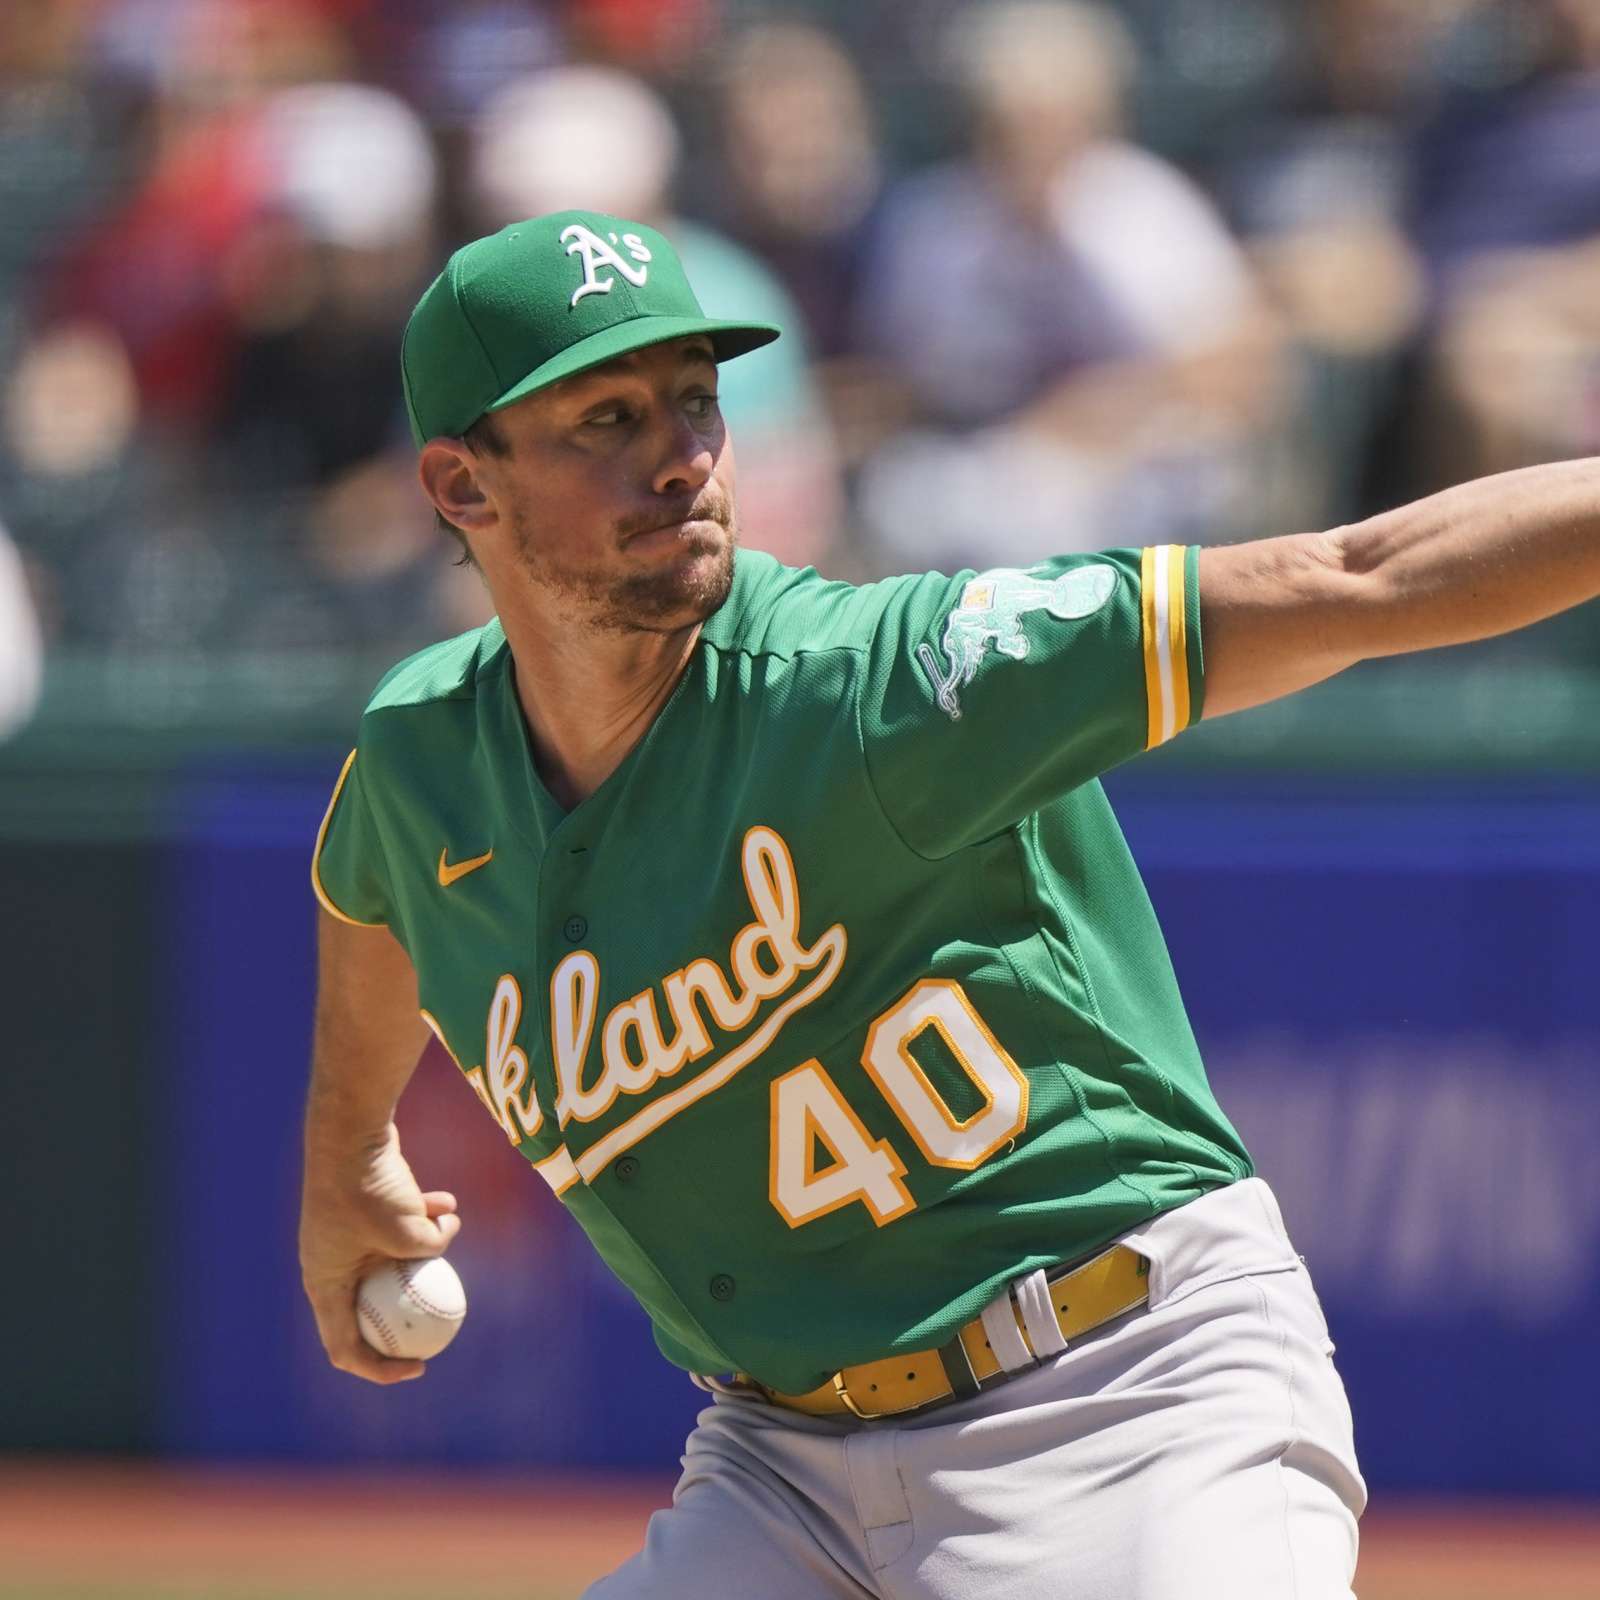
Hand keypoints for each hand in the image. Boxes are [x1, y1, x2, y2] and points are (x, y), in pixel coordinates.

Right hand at [300, 1121, 460, 1383]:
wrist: (350, 1133)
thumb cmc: (368, 1188)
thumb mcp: (405, 1231)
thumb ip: (427, 1250)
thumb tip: (444, 1243)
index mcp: (325, 1286)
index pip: (345, 1347)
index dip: (379, 1368)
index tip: (418, 1367)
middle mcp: (333, 1266)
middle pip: (374, 1307)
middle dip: (410, 1313)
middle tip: (447, 1322)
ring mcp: (350, 1238)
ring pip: (395, 1262)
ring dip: (426, 1248)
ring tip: (444, 1225)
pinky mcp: (368, 1211)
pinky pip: (401, 1226)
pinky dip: (425, 1216)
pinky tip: (446, 1201)